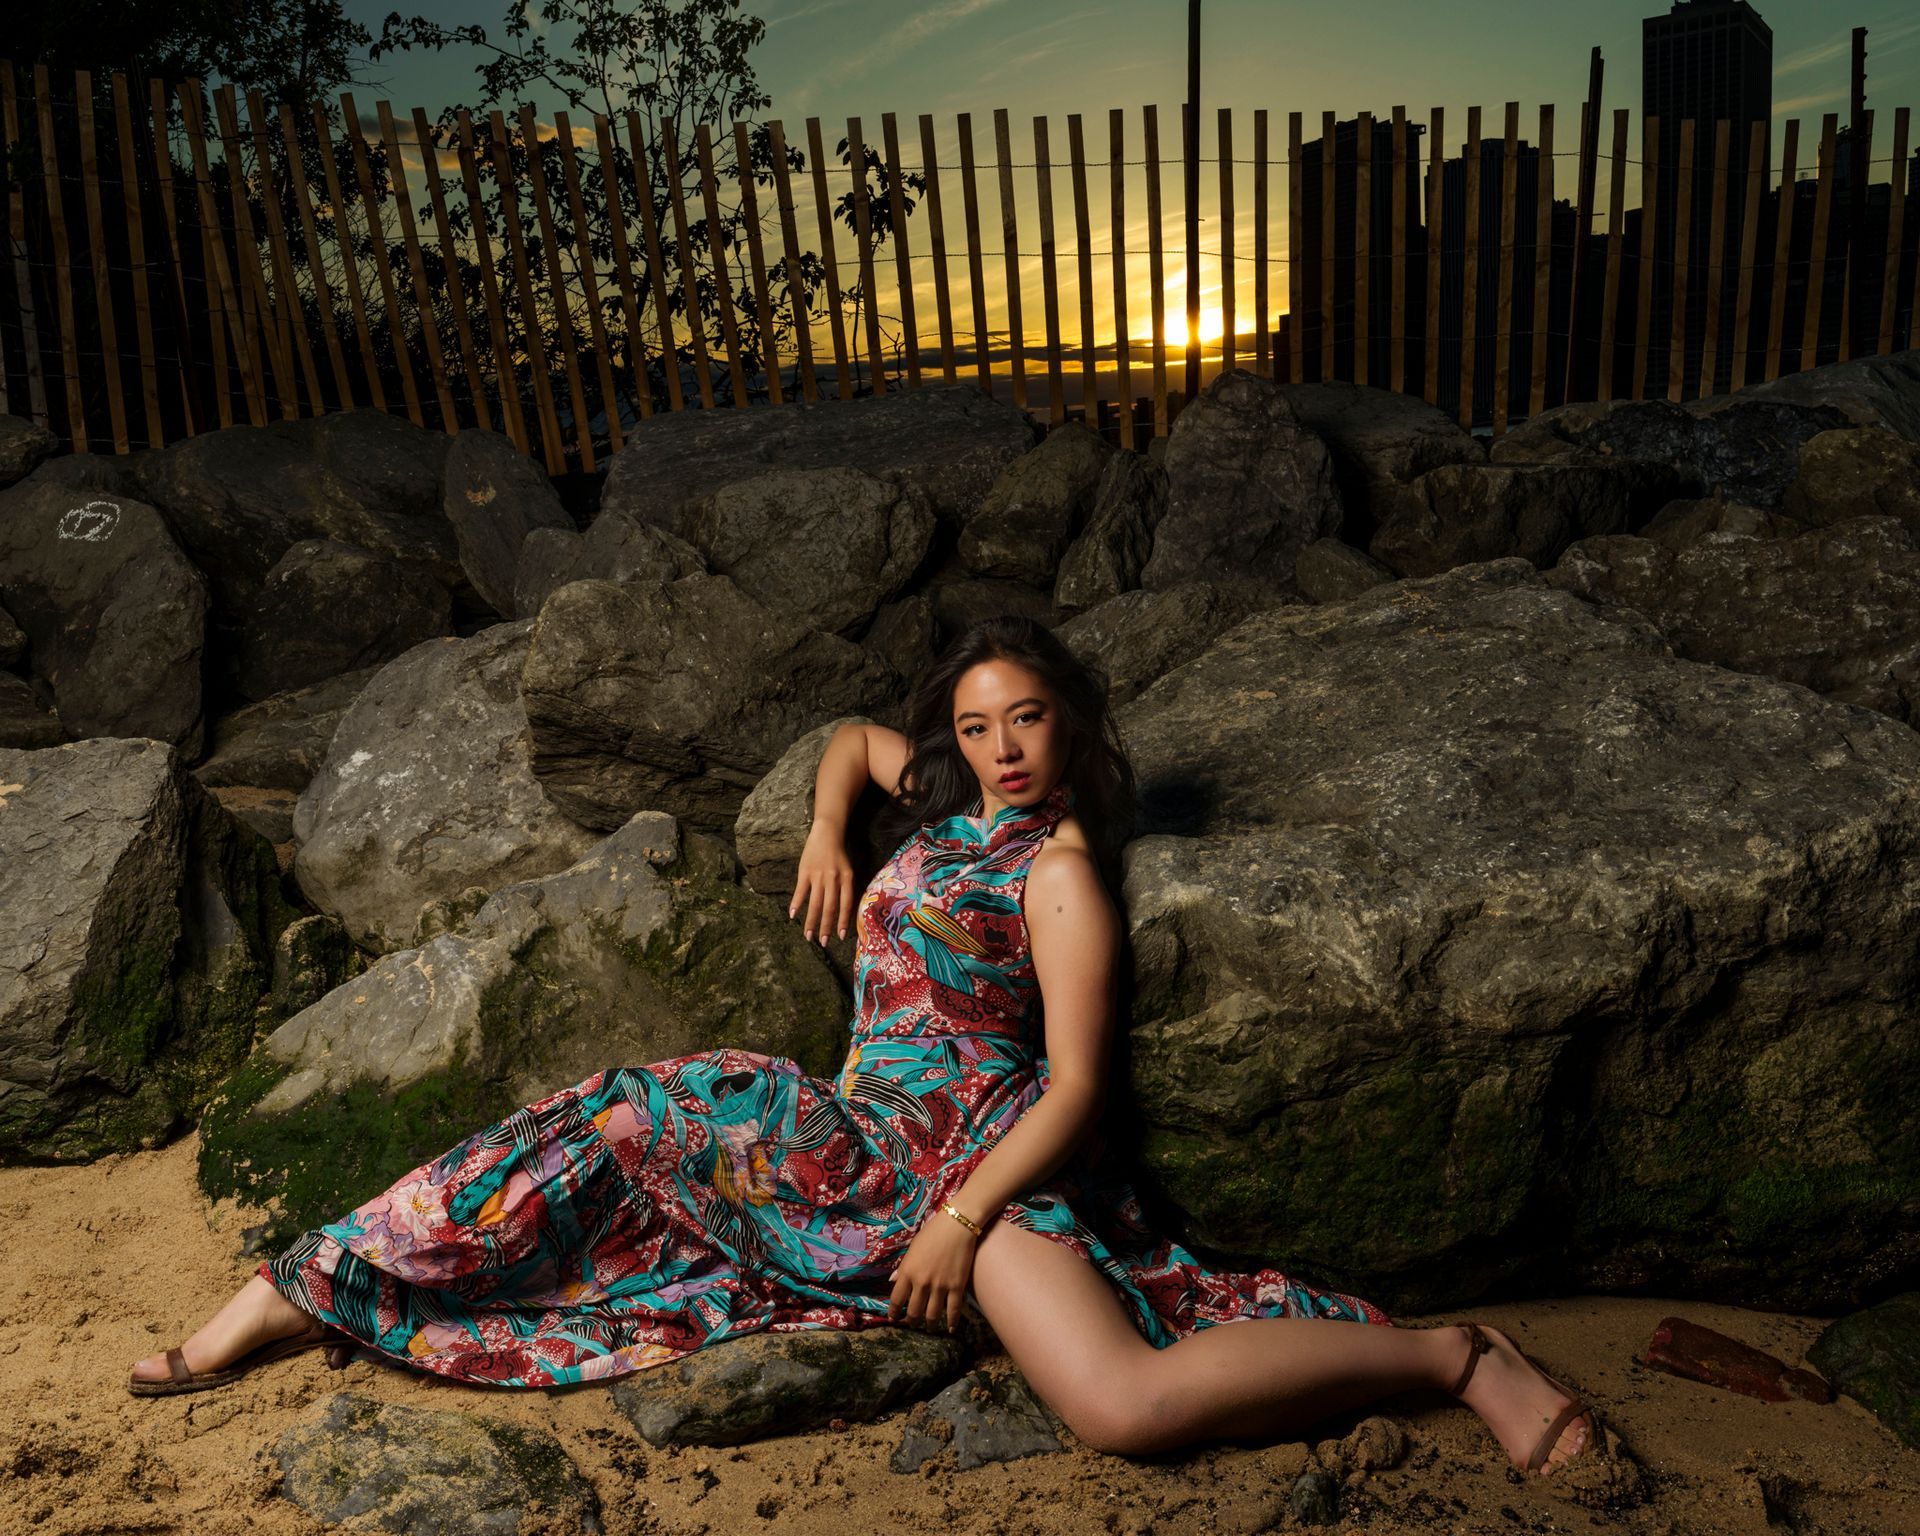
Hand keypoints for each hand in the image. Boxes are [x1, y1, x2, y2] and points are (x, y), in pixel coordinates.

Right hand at [789, 823, 854, 945]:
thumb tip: (842, 913)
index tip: (840, 937)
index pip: (845, 905)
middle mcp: (833, 879)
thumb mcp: (848, 871)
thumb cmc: (839, 855)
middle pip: (829, 907)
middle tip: (823, 942)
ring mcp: (818, 876)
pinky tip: (793, 915)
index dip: (843, 922)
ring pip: (815, 903)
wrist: (827, 834)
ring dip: (811, 921)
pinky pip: (800, 891)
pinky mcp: (805, 872)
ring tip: (808, 936)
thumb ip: (845, 889)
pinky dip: (796, 903)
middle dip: (826, 927)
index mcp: (847, 879)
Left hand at [889, 1206, 978, 1331]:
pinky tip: (950, 1329)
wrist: (957, 1225)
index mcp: (907, 1271)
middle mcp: (921, 1282)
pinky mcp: (957, 1287)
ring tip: (929, 1327)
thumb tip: (893, 1281)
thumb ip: (903, 1267)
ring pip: (932, 1315)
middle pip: (913, 1311)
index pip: (897, 1299)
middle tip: (912, 1323)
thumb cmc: (933, 1233)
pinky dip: (951, 1322)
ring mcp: (940, 1286)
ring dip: (929, 1324)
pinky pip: (953, 1310)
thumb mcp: (912, 1249)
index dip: (894, 1312)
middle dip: (911, 1320)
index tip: (894, 1318)